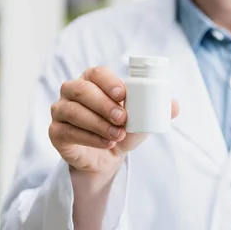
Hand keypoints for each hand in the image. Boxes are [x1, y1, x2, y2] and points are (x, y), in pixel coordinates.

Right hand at [49, 66, 178, 176]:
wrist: (107, 157)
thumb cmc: (122, 129)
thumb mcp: (142, 120)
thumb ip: (158, 110)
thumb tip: (175, 106)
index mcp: (92, 80)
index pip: (96, 73)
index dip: (108, 81)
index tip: (123, 94)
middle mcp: (72, 91)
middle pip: (82, 90)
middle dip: (104, 104)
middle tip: (123, 119)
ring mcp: (60, 110)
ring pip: (73, 111)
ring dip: (98, 123)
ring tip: (118, 135)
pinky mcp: (56, 132)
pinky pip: (67, 131)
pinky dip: (89, 138)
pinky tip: (106, 144)